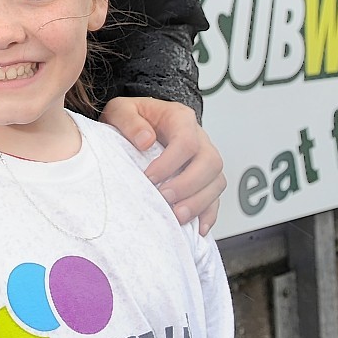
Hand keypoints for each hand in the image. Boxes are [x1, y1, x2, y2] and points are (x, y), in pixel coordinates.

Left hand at [99, 96, 226, 234]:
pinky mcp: (204, 178)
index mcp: (180, 118)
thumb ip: (129, 120)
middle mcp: (199, 137)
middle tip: (165, 198)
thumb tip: (145, 140)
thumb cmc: (131, 117)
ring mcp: (204, 158)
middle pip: (210, 162)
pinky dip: (208, 213)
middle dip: (189, 185)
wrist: (136, 122)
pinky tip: (197, 228)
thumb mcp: (120, 110)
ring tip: (177, 216)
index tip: (149, 177)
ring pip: (217, 181)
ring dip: (199, 202)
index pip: (186, 141)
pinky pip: (215, 196)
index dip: (170, 162)